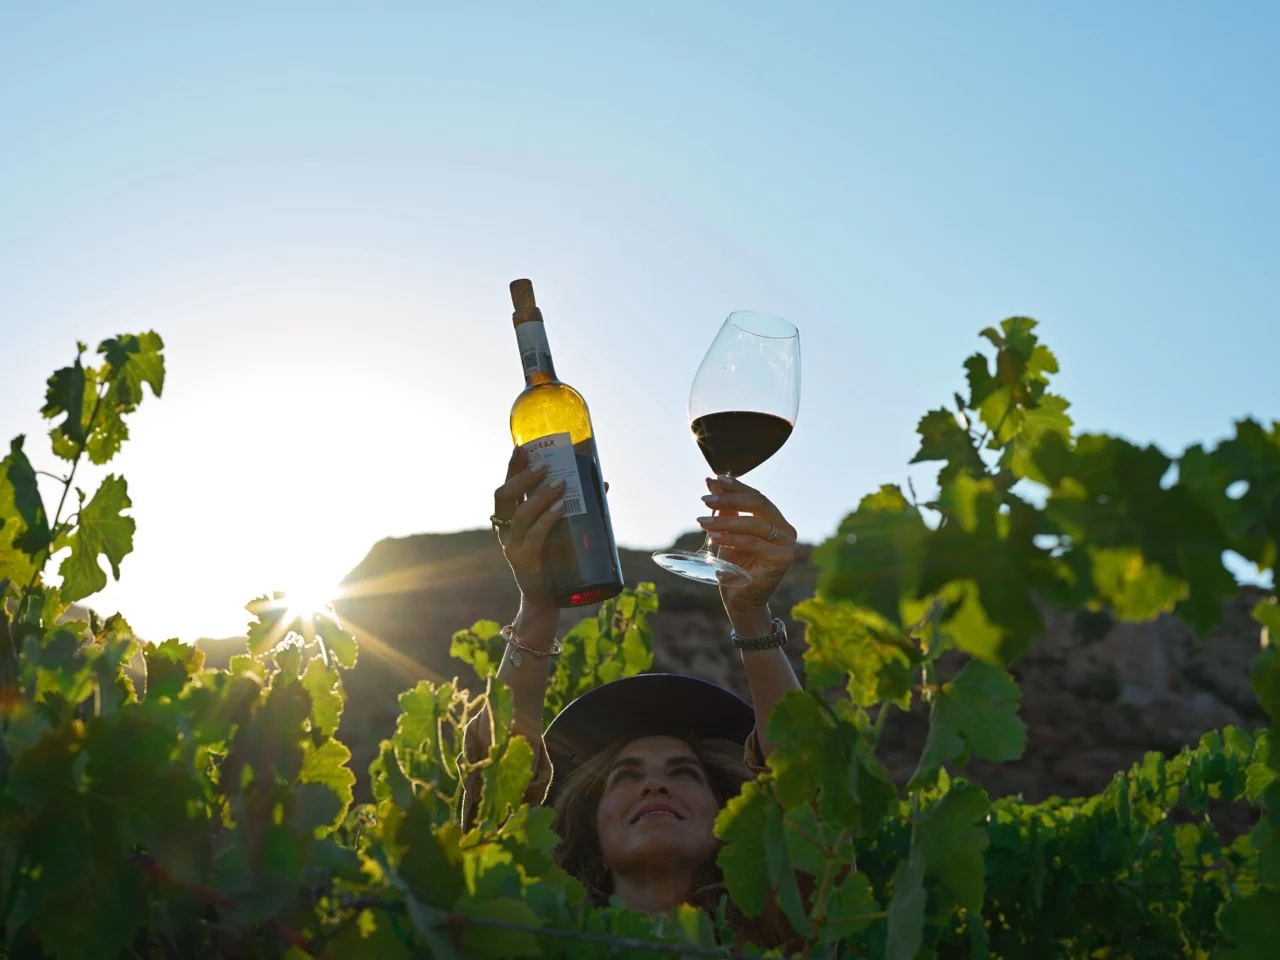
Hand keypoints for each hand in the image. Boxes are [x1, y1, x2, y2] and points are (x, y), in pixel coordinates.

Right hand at [492, 447, 565, 610]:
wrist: (548, 598)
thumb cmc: (555, 559)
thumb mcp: (561, 528)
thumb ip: (576, 507)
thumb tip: (603, 483)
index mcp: (510, 518)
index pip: (507, 487)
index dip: (512, 467)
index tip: (521, 448)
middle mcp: (505, 529)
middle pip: (504, 496)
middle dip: (522, 477)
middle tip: (544, 465)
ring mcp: (512, 545)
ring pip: (520, 514)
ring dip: (540, 496)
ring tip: (560, 484)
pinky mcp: (523, 560)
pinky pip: (534, 536)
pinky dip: (547, 519)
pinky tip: (561, 508)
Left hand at [696, 475, 796, 630]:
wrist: (740, 598)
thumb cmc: (735, 565)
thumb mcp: (727, 532)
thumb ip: (724, 508)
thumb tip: (711, 480)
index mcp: (776, 520)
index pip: (757, 496)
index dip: (736, 486)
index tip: (715, 479)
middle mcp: (786, 529)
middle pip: (759, 504)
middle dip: (730, 499)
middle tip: (706, 500)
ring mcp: (787, 545)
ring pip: (754, 524)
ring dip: (725, 521)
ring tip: (702, 521)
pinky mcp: (782, 559)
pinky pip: (754, 543)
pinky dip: (732, 538)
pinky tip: (714, 536)